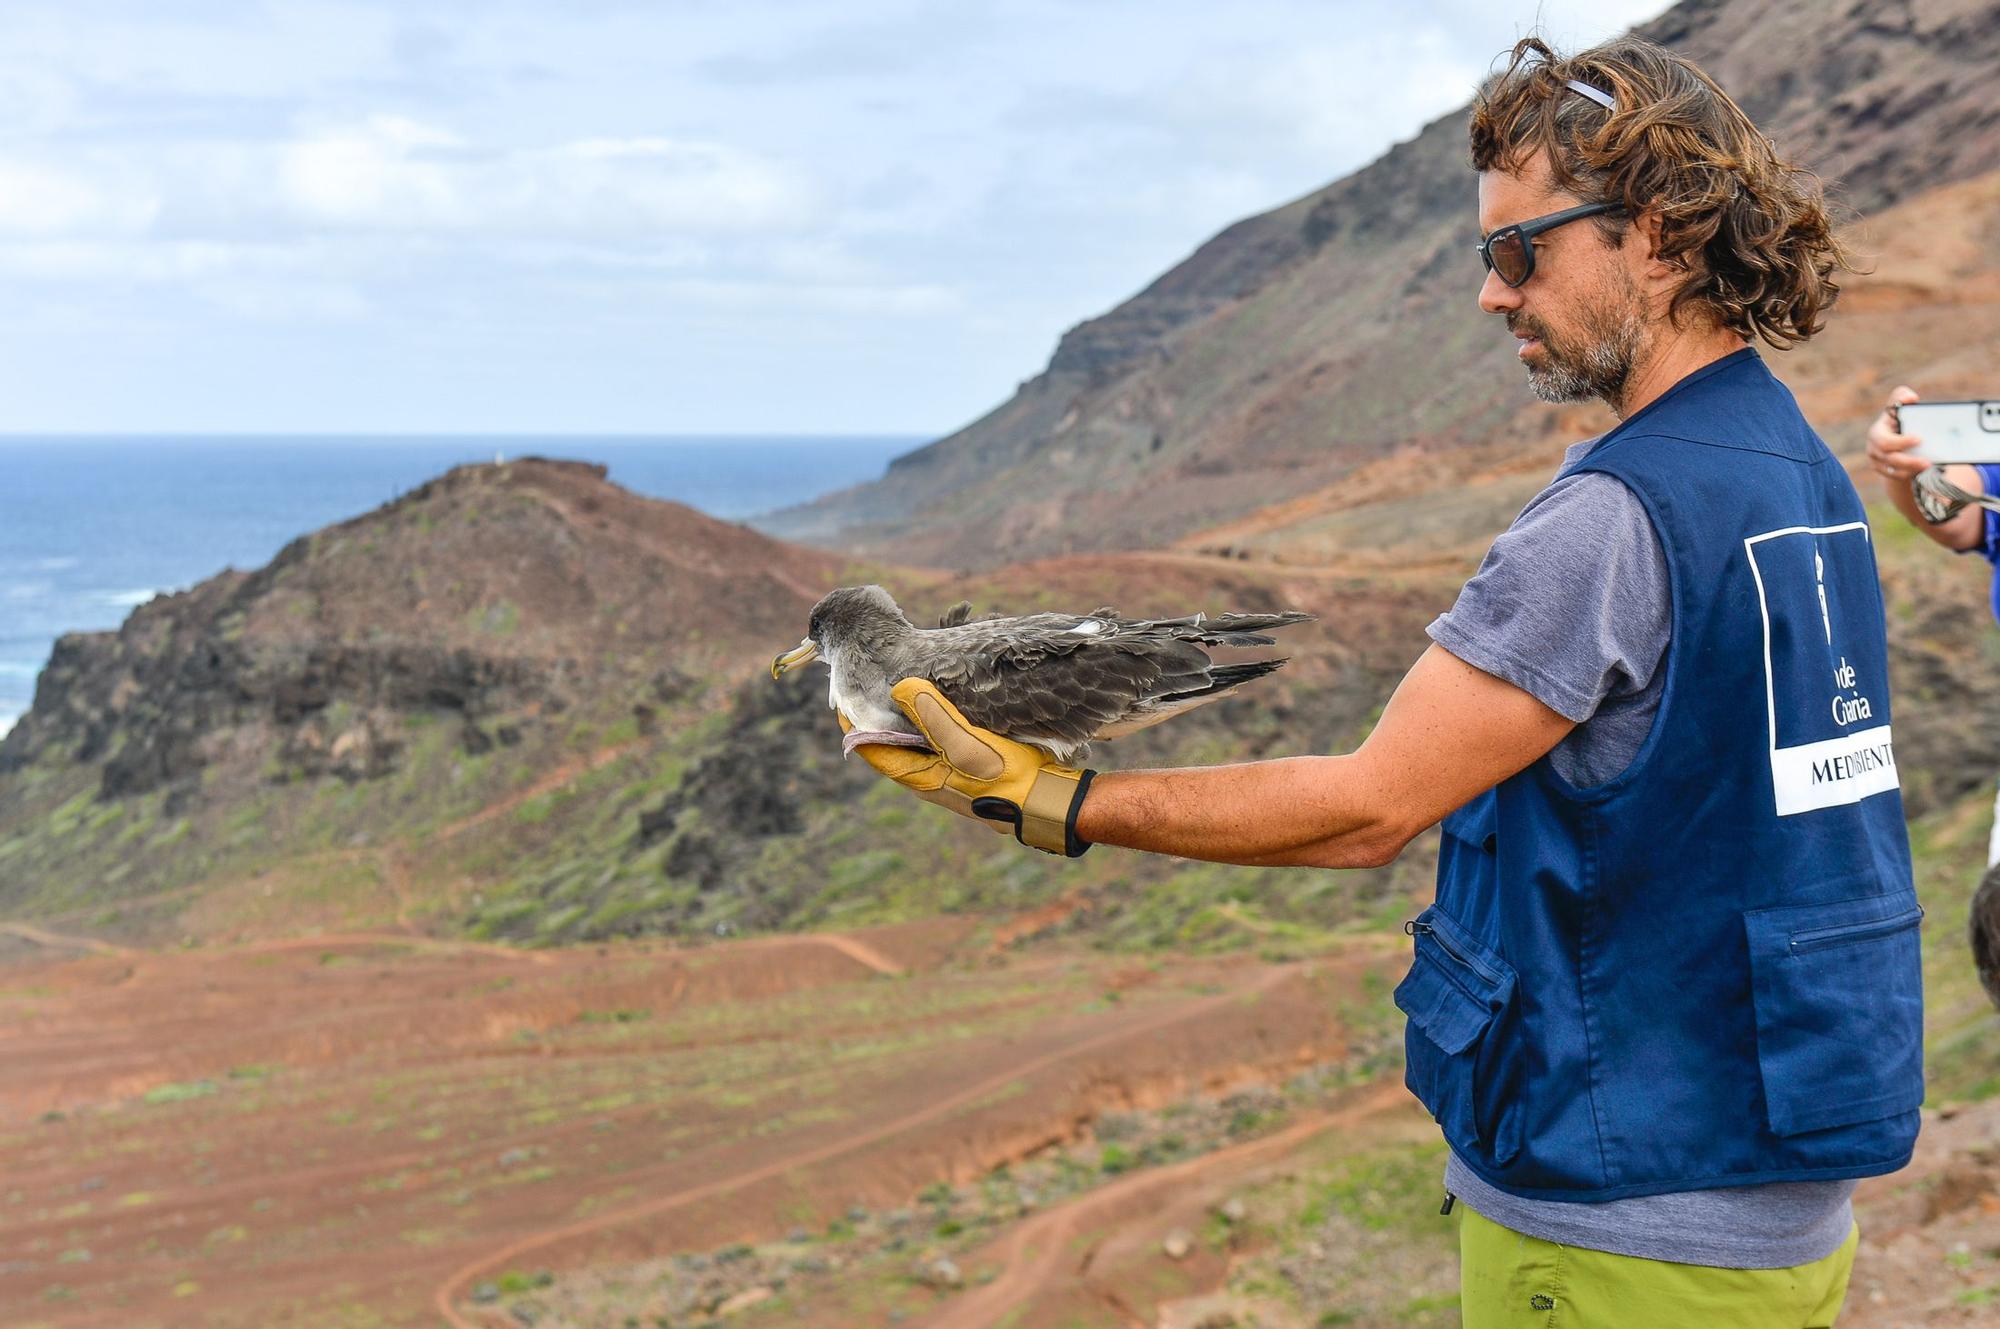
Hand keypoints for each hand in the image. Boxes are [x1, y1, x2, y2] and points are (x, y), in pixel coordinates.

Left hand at [842, 679, 1094, 856]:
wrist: (1047, 803)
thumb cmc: (1006, 776)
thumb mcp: (967, 744)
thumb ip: (933, 715)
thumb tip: (899, 689)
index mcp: (918, 776)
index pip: (870, 748)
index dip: (853, 722)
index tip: (844, 694)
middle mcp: (926, 778)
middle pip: (889, 745)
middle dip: (877, 716)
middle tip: (870, 682)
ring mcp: (947, 776)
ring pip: (913, 743)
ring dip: (903, 719)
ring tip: (899, 687)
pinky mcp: (967, 770)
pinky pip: (936, 743)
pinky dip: (928, 723)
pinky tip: (938, 705)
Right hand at [1867, 385, 1924, 482]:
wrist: (1894, 434)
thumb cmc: (1898, 417)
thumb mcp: (1898, 405)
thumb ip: (1901, 396)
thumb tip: (1910, 398)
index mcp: (1876, 432)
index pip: (1884, 441)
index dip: (1900, 442)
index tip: (1919, 439)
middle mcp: (1873, 448)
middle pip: (1888, 459)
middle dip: (1908, 461)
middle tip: (1927, 462)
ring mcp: (1877, 461)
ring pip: (1892, 470)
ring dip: (1911, 469)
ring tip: (1928, 466)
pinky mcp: (1883, 470)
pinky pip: (1895, 476)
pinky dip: (1908, 474)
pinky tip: (1921, 471)